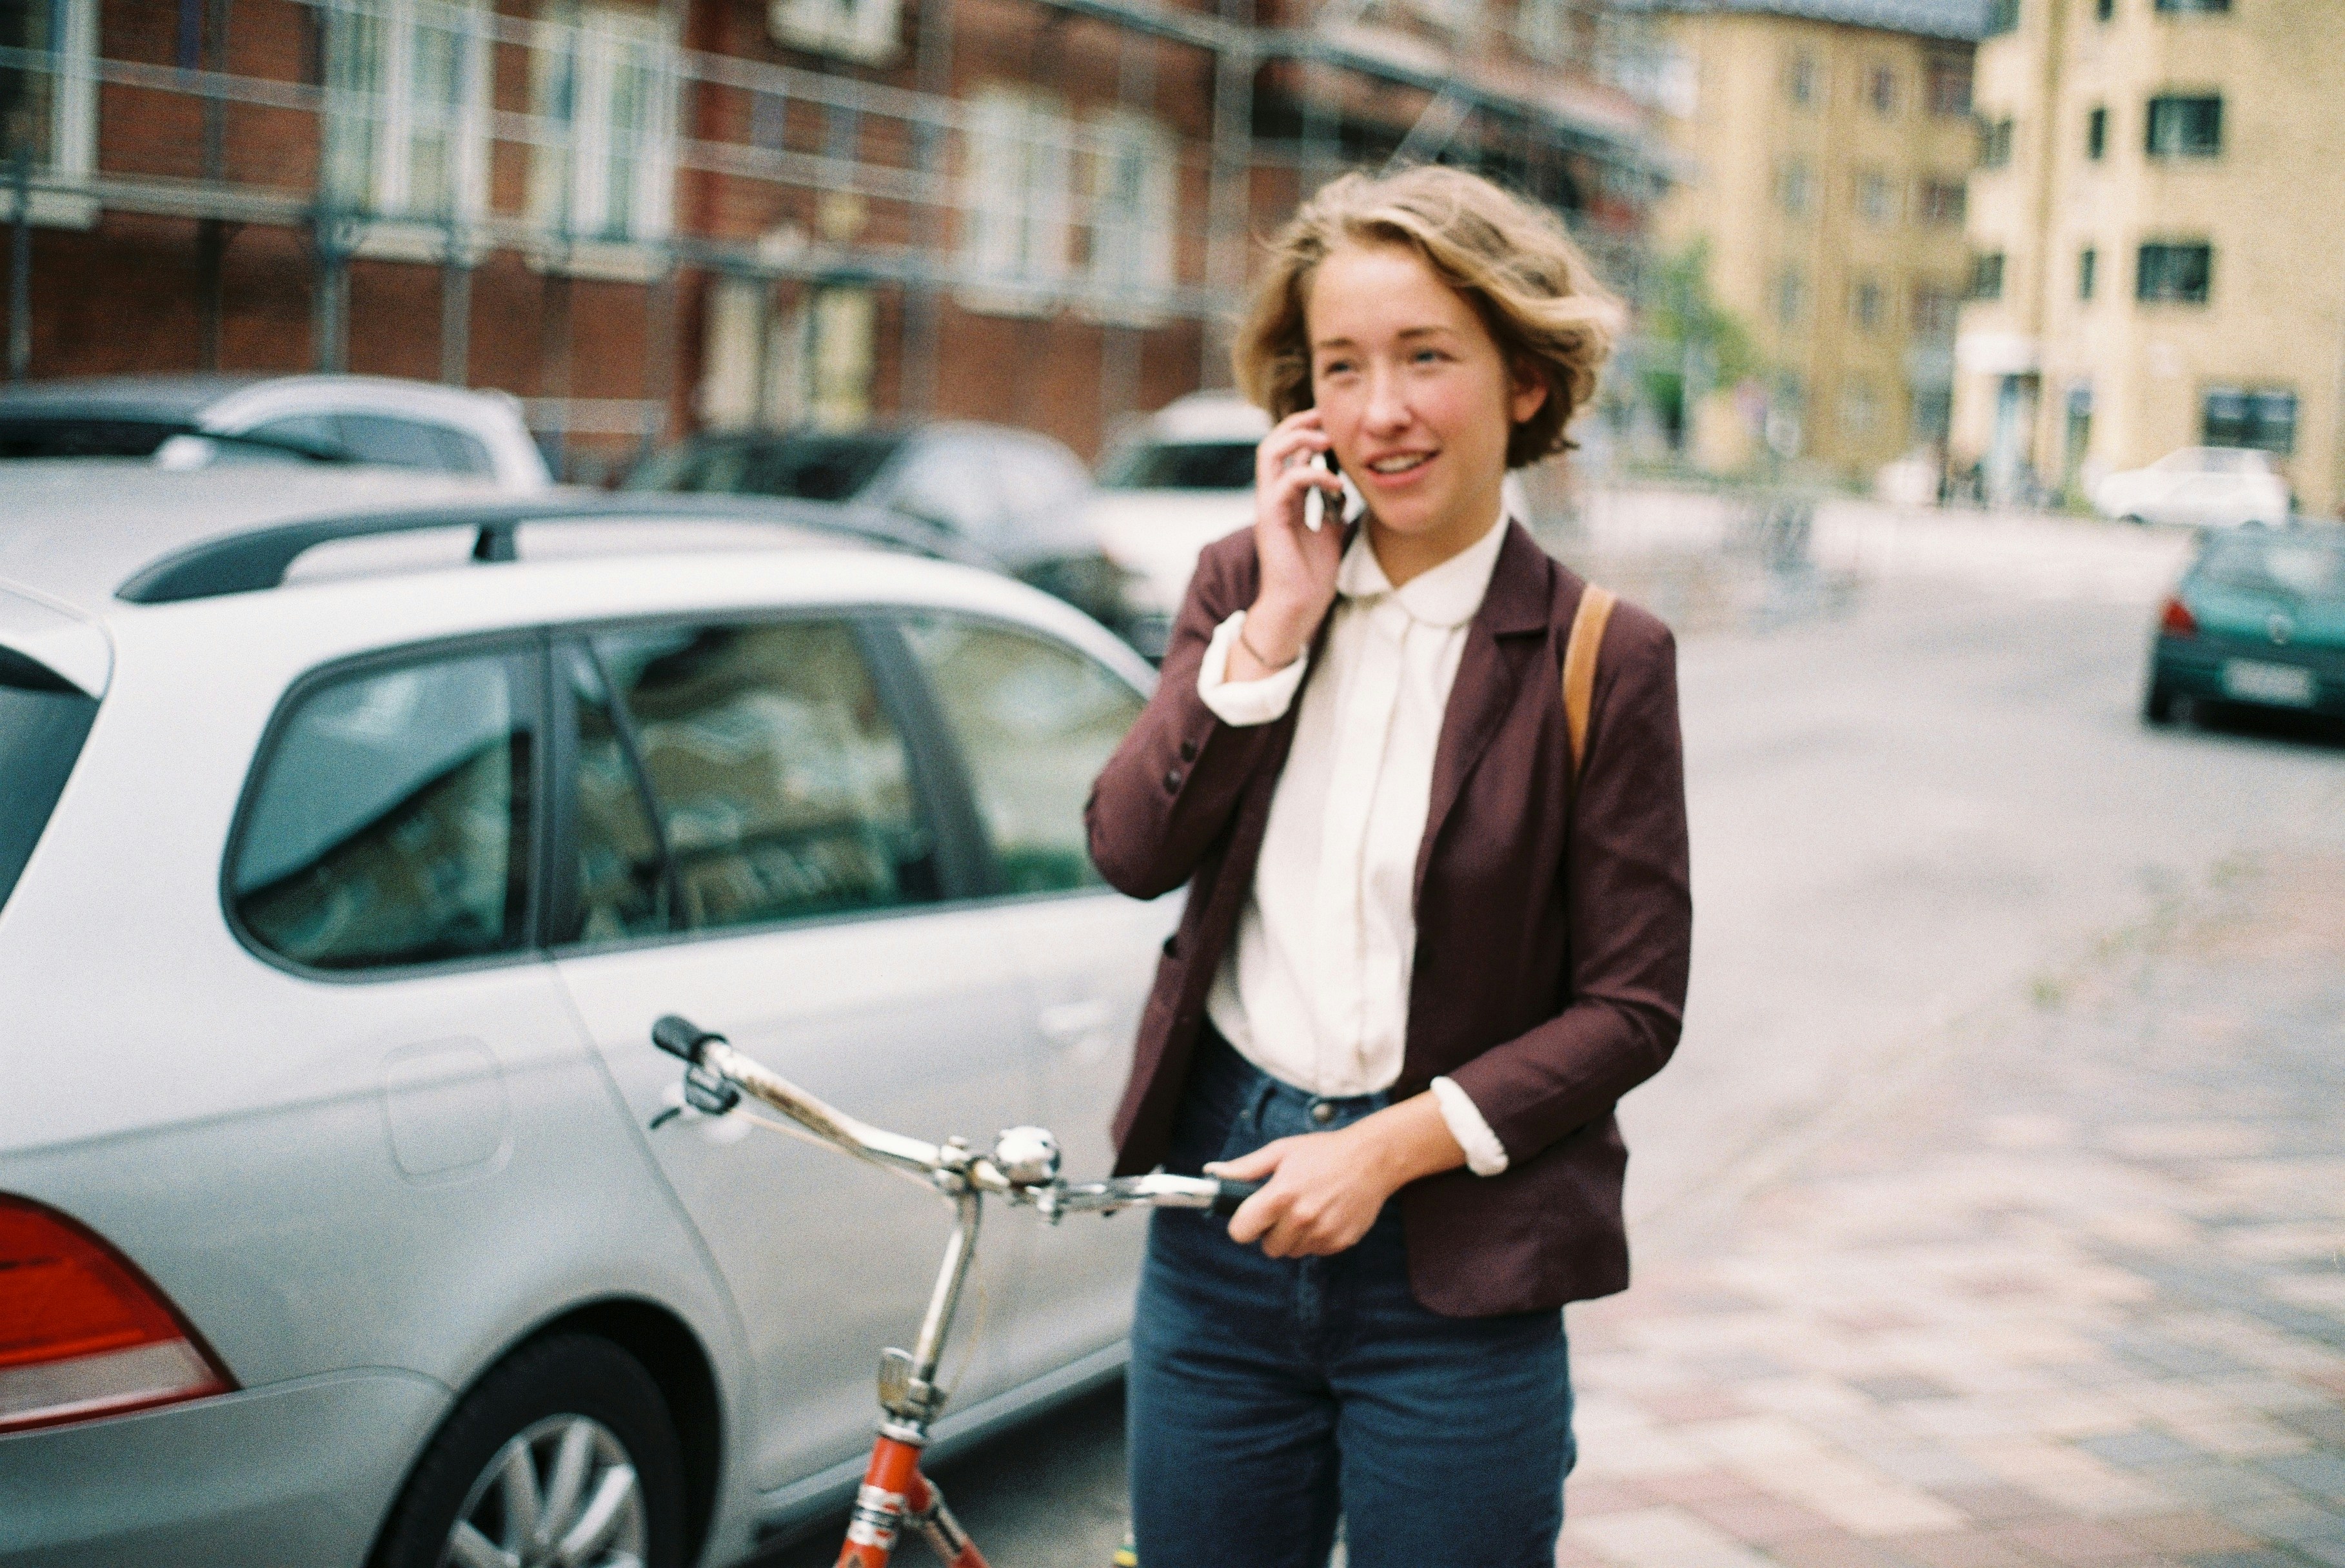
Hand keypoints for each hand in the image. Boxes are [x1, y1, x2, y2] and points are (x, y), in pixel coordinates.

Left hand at [1208, 1095, 1465, 1257]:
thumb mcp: (1280, 1152)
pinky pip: (1315, 1251)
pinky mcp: (1340, 1242)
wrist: (1372, 1159)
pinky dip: (1315, 1238)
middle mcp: (1302, 1218)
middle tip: (1283, 1209)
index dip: (1242, 1225)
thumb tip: (1212, 1173)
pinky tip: (1324, 1214)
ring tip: (1305, 1209)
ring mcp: (1323, 1232)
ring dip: (1293, 1237)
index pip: (1241, 1232)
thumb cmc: (1322, 1152)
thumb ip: (1244, 1168)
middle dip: (1270, 1231)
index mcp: (1281, 1195)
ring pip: (1292, 1251)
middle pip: (1267, 1247)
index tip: (1249, 1217)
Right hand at [1238, 409, 1345, 675]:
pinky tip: (1337, 483)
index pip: (1287, 451)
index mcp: (1284, 499)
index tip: (1334, 424)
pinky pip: (1288, 481)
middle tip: (1326, 417)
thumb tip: (1344, 488)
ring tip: (1327, 439)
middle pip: (1271, 442)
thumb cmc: (1310, 577)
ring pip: (1269, 452)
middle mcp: (1271, 497)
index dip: (1307, 431)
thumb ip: (1330, 508)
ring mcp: (1268, 506)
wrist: (1297, 608)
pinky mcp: (1271, 519)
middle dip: (1298, 423)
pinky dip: (1314, 474)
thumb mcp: (1328, 533)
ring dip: (1299, 438)